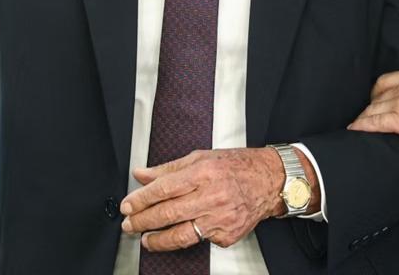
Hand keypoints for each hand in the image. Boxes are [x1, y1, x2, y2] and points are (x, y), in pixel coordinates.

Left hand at [120, 147, 301, 251]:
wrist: (270, 180)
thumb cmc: (237, 166)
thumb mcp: (202, 157)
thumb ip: (169, 169)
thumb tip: (141, 175)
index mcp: (203, 172)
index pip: (163, 189)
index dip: (140, 199)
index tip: (128, 205)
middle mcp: (212, 196)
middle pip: (167, 213)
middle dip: (142, 221)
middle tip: (129, 224)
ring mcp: (220, 218)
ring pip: (180, 235)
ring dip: (157, 239)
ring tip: (146, 239)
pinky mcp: (227, 234)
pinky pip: (200, 240)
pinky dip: (187, 238)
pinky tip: (180, 233)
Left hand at [347, 63, 398, 147]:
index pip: (392, 79)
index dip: (382, 89)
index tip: (380, 96)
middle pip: (379, 93)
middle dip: (371, 103)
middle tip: (369, 112)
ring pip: (374, 108)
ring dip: (365, 117)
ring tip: (358, 126)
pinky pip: (374, 123)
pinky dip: (362, 126)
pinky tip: (354, 131)